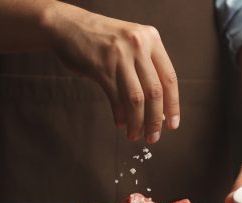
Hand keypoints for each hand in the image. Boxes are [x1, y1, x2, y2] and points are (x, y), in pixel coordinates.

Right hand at [45, 2, 179, 143]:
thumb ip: (147, 70)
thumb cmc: (103, 41)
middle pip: (155, 92)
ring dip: (137, 122)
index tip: (172, 125)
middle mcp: (139, 45)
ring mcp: (120, 56)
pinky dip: (120, 115)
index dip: (173, 105)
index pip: (169, 78)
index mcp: (152, 39)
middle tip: (153, 137)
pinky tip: (121, 123)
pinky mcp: (102, 67)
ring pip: (136, 99)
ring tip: (135, 135)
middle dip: (155, 120)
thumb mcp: (132, 45)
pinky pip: (116, 98)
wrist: (68, 26)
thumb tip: (160, 109)